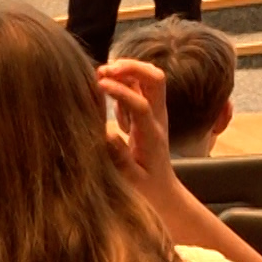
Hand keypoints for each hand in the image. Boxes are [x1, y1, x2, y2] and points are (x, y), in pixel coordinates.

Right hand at [97, 59, 177, 200]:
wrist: (163, 193)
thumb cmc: (147, 190)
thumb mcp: (131, 180)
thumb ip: (119, 157)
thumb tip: (106, 133)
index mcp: (151, 135)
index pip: (141, 104)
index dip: (120, 92)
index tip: (98, 86)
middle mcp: (157, 118)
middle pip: (155, 79)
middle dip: (131, 68)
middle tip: (103, 71)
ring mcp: (154, 113)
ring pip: (148, 78)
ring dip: (127, 70)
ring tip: (100, 75)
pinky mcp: (148, 113)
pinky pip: (139, 87)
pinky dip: (123, 82)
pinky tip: (107, 93)